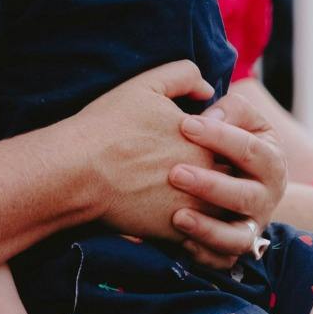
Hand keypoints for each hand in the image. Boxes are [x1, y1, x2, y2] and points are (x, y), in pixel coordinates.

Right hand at [69, 60, 219, 241]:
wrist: (78, 170)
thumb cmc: (109, 125)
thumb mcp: (147, 85)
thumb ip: (185, 76)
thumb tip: (209, 89)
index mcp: (207, 141)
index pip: (234, 145)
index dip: (220, 143)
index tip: (204, 144)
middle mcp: (208, 176)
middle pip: (230, 179)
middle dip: (221, 175)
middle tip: (203, 173)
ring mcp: (194, 208)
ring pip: (220, 210)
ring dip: (212, 204)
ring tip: (194, 198)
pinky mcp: (175, 233)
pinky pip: (200, 237)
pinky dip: (196, 230)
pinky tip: (178, 218)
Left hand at [164, 89, 287, 269]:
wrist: (229, 171)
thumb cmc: (227, 136)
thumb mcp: (237, 116)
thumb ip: (228, 109)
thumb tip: (209, 117)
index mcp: (271, 161)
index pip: (250, 149)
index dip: (219, 136)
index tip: (184, 124)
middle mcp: (266, 198)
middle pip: (245, 197)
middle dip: (210, 186)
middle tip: (175, 173)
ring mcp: (251, 227)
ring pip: (237, 238)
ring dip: (208, 228)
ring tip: (177, 216)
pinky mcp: (233, 249)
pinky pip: (222, 261)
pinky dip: (203, 254)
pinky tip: (179, 240)